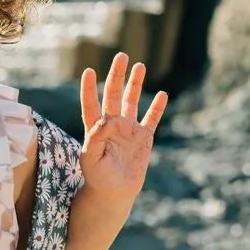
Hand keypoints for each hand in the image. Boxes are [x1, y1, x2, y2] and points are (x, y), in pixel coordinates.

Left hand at [79, 52, 167, 199]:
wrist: (114, 193)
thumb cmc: (98, 177)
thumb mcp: (90, 159)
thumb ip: (95, 138)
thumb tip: (106, 118)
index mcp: (95, 129)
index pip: (91, 105)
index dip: (90, 89)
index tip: (89, 71)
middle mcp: (112, 125)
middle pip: (114, 95)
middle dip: (117, 76)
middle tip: (121, 56)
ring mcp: (129, 130)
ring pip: (132, 102)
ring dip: (135, 84)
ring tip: (139, 65)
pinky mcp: (143, 138)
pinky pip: (152, 120)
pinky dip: (157, 108)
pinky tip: (161, 94)